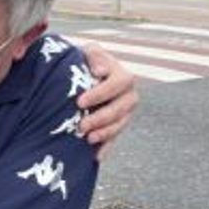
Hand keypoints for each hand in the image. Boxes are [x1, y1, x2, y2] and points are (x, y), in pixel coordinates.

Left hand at [77, 44, 137, 160]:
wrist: (81, 75)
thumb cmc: (84, 61)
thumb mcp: (89, 53)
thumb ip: (94, 56)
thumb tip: (99, 72)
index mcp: (122, 75)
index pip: (118, 83)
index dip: (100, 93)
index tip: (80, 101)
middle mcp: (128, 94)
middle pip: (121, 108)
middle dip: (101, 117)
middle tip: (82, 124)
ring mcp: (125, 111)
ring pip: (121, 124)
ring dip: (105, 132)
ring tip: (88, 138)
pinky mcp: (118, 125)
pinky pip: (116, 137)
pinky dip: (106, 147)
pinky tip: (96, 156)